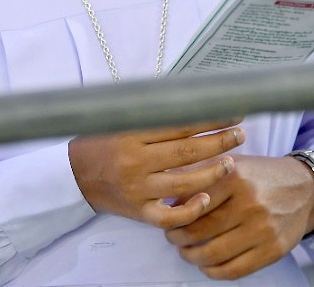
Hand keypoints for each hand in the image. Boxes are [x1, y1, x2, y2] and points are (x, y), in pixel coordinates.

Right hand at [68, 121, 244, 228]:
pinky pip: (170, 216)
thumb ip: (149, 112)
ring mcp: (138, 189)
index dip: (210, 117)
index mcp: (131, 133)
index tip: (232, 113)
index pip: (180, 123)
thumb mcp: (118, 119)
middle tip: (240, 135)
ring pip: (184, 183)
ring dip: (213, 173)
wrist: (73, 175)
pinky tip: (207, 199)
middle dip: (220, 141)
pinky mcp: (138, 211)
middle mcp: (135, 161)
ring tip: (231, 163)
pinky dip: (191, 209)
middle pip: (187, 151)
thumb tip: (189, 96)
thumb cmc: (100, 142)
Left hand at [164, 154, 313, 279]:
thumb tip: (169, 196)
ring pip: (213, 253)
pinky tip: (206, 265)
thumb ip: (202, 173)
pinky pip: (234, 270)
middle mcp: (249, 203)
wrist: (305, 189)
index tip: (167, 218)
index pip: (191, 203)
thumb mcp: (234, 164)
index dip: (173, 215)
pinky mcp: (273, 250)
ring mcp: (262, 229)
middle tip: (173, 237)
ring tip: (187, 251)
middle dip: (178, 238)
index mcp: (234, 178)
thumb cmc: (261, 176)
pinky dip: (213, 272)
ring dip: (192, 256)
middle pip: (199, 231)